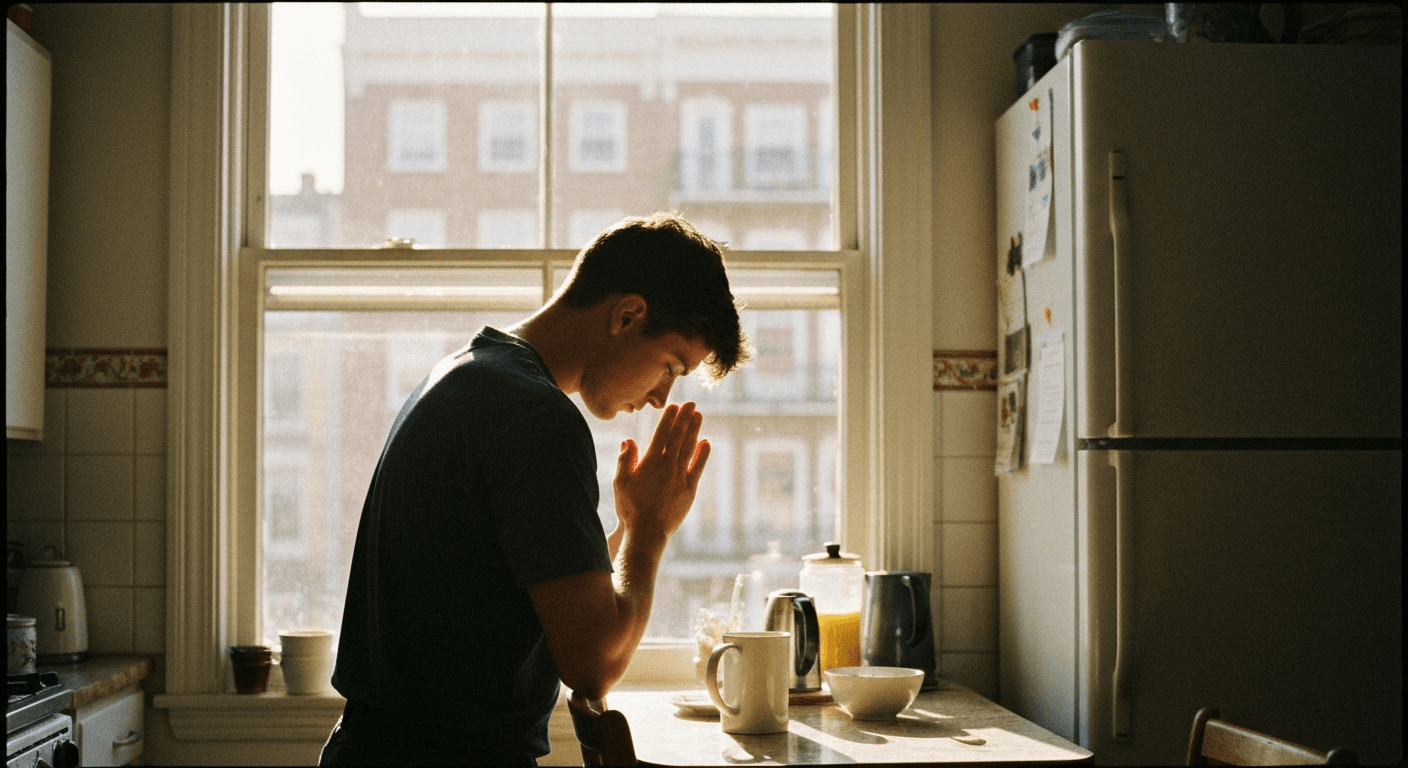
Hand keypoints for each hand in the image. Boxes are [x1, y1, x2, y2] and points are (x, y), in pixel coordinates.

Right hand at [613, 402, 709, 544]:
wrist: (647, 532)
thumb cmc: (630, 508)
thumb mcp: (620, 483)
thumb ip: (626, 460)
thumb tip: (629, 440)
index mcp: (650, 462)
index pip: (661, 434)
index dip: (668, 419)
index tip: (674, 406)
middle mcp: (667, 466)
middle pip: (677, 437)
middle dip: (684, 418)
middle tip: (691, 403)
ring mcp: (680, 477)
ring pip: (689, 448)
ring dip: (694, 430)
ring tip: (698, 416)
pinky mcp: (689, 489)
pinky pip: (698, 467)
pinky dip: (702, 454)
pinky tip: (706, 442)